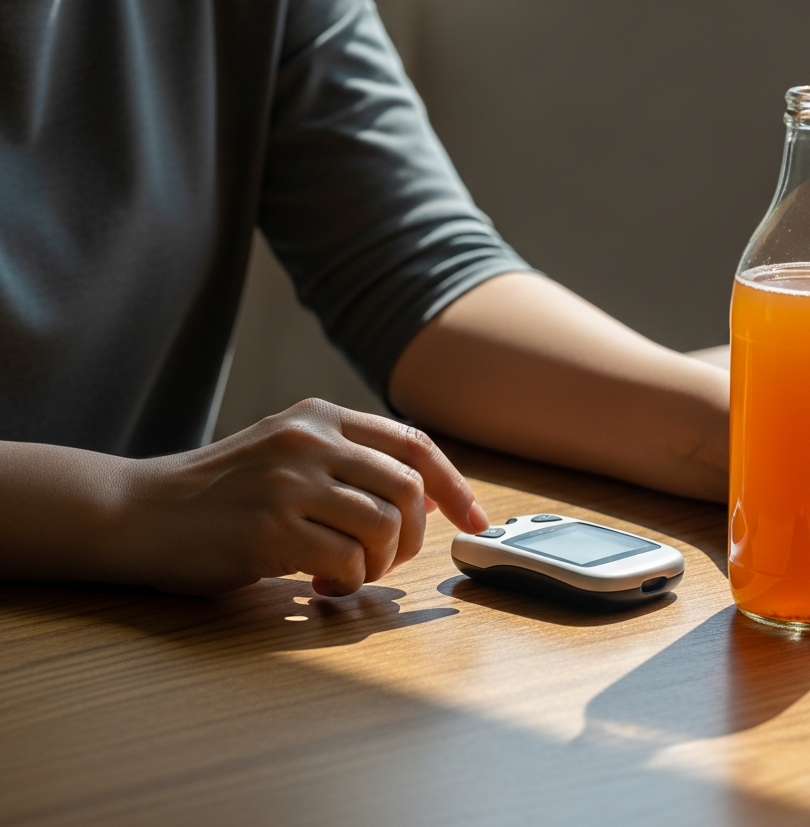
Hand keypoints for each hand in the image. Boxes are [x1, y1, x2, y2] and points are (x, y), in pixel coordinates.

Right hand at [118, 399, 488, 595]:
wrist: (142, 511)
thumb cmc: (223, 491)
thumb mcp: (288, 452)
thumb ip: (349, 462)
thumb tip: (425, 497)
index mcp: (321, 416)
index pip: (413, 443)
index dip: (454, 485)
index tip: (476, 521)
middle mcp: (311, 439)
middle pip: (408, 487)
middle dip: (416, 535)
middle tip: (390, 560)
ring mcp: (290, 481)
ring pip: (384, 525)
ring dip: (381, 563)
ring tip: (348, 573)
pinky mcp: (272, 528)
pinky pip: (348, 560)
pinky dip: (349, 582)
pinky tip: (322, 586)